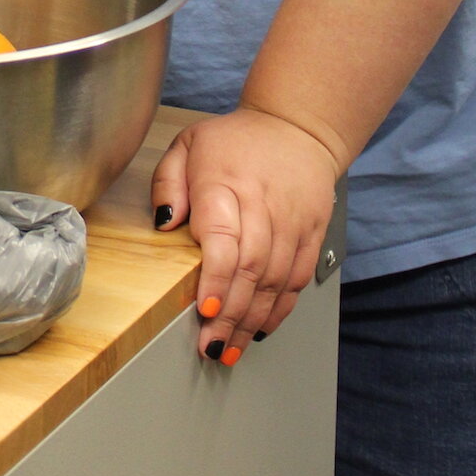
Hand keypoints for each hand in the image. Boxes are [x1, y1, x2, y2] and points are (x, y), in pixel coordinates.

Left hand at [149, 105, 339, 359]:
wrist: (297, 127)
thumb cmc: (235, 141)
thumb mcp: (187, 144)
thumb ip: (168, 183)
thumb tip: (164, 223)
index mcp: (226, 182)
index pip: (224, 239)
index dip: (217, 279)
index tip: (205, 309)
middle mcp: (263, 204)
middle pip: (252, 269)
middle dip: (231, 314)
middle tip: (212, 346)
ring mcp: (292, 221)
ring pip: (276, 280)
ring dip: (253, 319)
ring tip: (231, 348)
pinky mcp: (311, 233)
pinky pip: (297, 279)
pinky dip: (280, 308)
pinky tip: (260, 328)